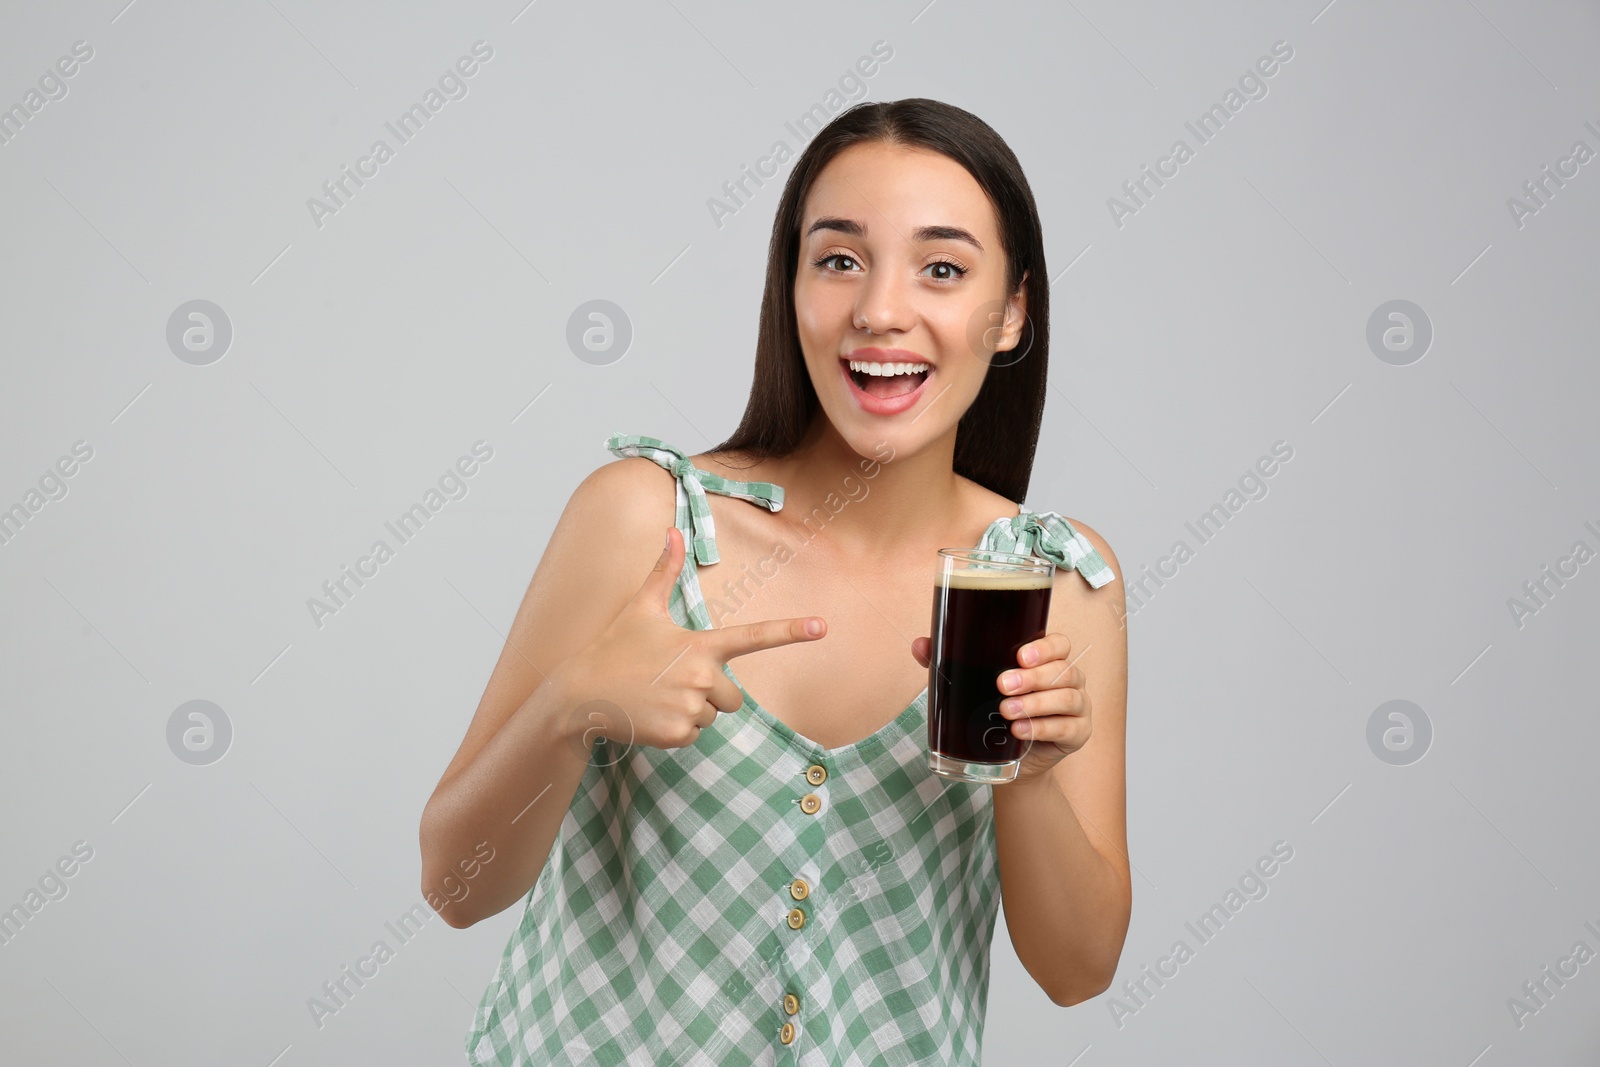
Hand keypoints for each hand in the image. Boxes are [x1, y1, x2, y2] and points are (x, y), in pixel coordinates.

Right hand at [557, 527, 826, 749]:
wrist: (581, 693)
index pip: (753, 636)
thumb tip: (673, 530)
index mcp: (700, 644)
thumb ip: (663, 571)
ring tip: (657, 697)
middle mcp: (701, 675)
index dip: (790, 630)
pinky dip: (675, 731)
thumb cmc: (614, 646)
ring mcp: (691, 706)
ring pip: (713, 717)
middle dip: (709, 694)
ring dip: (691, 712)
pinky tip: (651, 716)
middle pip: (734, 697)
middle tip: (670, 683)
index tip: (822, 626)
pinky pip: (695, 737)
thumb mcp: (642, 608)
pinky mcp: (679, 733)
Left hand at [911, 632, 1089, 785]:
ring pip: (1067, 697)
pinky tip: (1020, 731)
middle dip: (1033, 677)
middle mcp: (1069, 679)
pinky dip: (1043, 728)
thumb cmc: (994, 712)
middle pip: (1063, 670)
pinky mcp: (1078, 734)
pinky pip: (1068, 727)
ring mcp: (1078, 707)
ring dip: (1036, 703)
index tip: (1019, 656)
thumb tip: (920, 644)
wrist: (1008, 760)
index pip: (1059, 643)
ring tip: (1006, 711)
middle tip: (1002, 685)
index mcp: (1048, 661)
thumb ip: (949, 662)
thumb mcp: (973, 685)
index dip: (1044, 647)